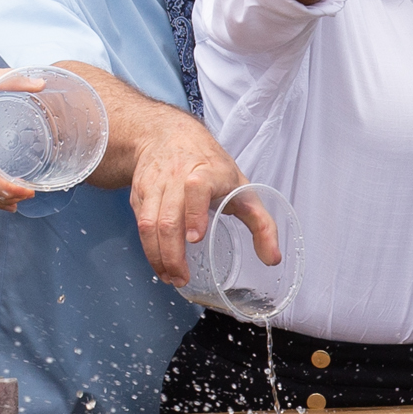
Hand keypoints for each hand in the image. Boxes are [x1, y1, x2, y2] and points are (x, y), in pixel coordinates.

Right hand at [127, 110, 249, 283]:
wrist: (170, 136)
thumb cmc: (212, 166)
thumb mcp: (244, 188)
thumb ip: (263, 224)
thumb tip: (273, 259)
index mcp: (208, 172)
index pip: (197, 186)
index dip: (194, 212)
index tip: (196, 238)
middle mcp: (177, 177)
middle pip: (168, 217)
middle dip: (173, 253)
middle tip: (182, 277)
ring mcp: (155, 185)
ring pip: (149, 224)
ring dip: (156, 255)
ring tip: (170, 276)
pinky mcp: (139, 194)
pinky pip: (140, 224)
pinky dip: (147, 248)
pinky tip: (160, 263)